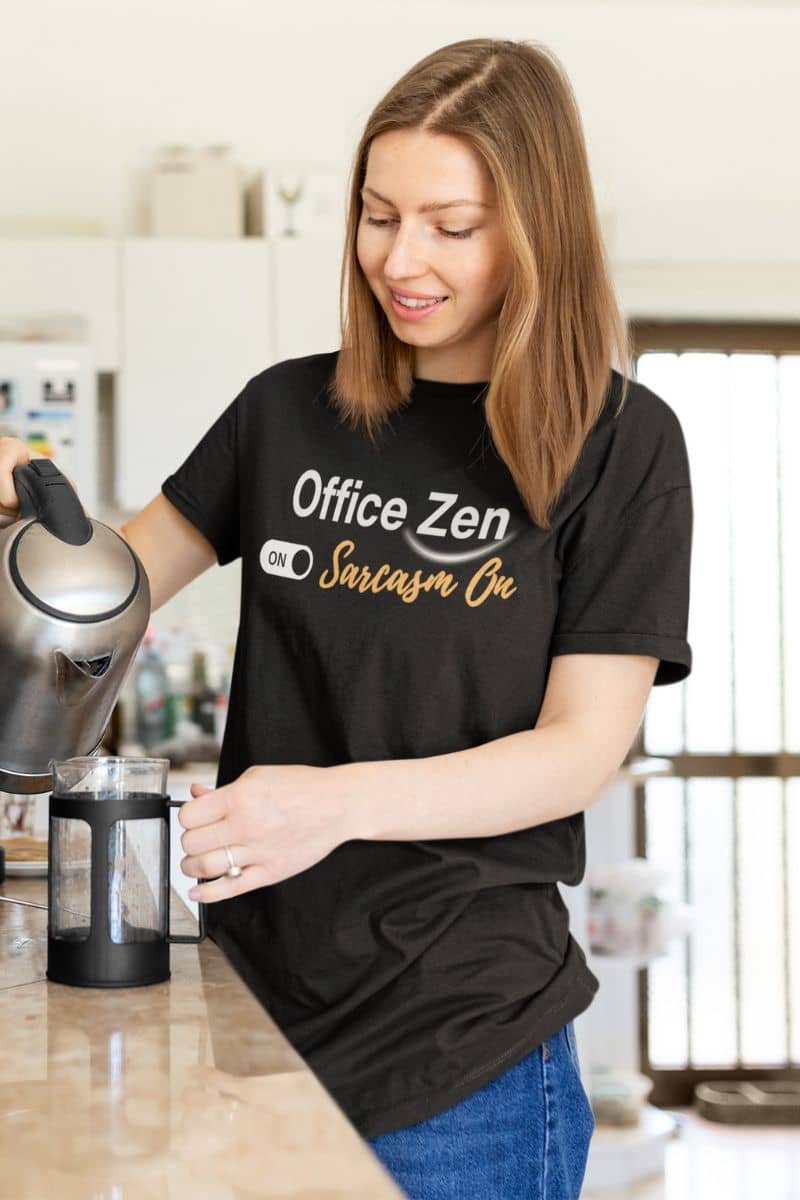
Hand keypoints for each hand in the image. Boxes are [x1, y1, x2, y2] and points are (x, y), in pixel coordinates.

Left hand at [178, 763, 352, 903]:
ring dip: (191, 866)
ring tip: (195, 861)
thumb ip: (223, 790)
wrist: (338, 804)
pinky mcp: (270, 872)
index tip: (194, 817)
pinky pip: (231, 888)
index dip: (188, 816)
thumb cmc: (301, 787)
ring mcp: (258, 852)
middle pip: (192, 843)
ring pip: (204, 867)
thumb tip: (195, 796)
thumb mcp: (258, 776)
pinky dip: (208, 893)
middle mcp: (246, 826)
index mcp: (240, 797)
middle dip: (190, 840)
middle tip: (199, 837)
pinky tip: (197, 891)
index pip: (189, 815)